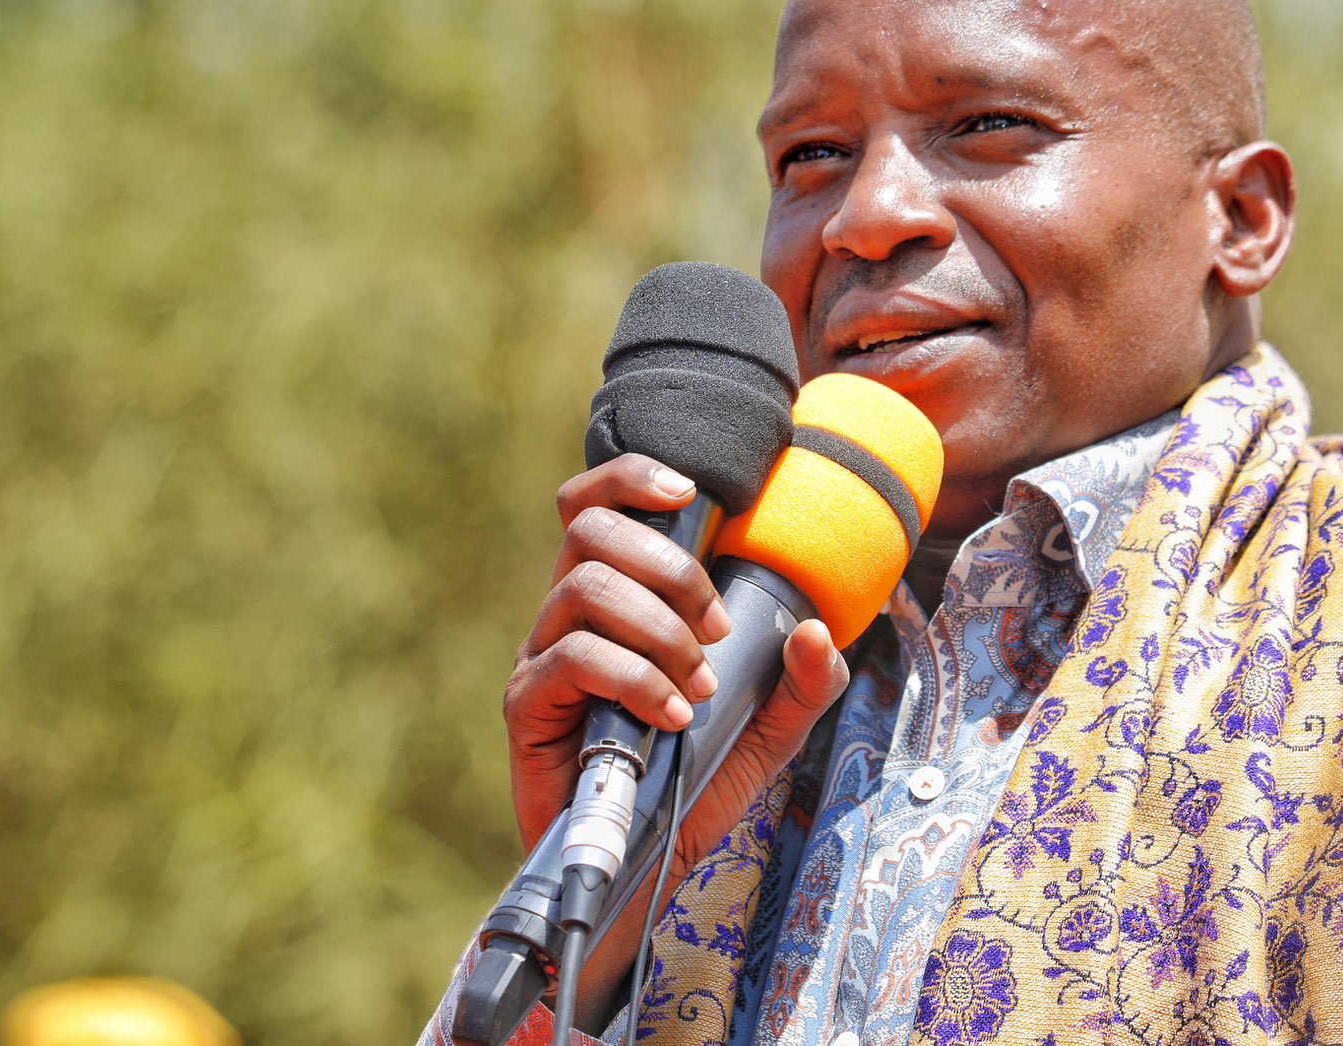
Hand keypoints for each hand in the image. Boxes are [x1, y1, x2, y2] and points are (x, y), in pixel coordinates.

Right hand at [501, 455, 849, 1022]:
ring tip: (699, 684)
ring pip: (583, 587)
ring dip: (659, 629)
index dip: (632, 477)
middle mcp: (569, 614)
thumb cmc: (694, 781)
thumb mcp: (771, 727)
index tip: (691, 495)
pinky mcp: (527, 705)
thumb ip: (803, 678)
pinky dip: (634, 678)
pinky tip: (673, 714)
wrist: (643, 866)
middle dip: (670, 567)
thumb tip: (814, 628)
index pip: (597, 503)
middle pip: (589, 529)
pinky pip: (571, 659)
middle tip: (718, 630)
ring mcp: (542, 655)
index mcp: (616, 596)